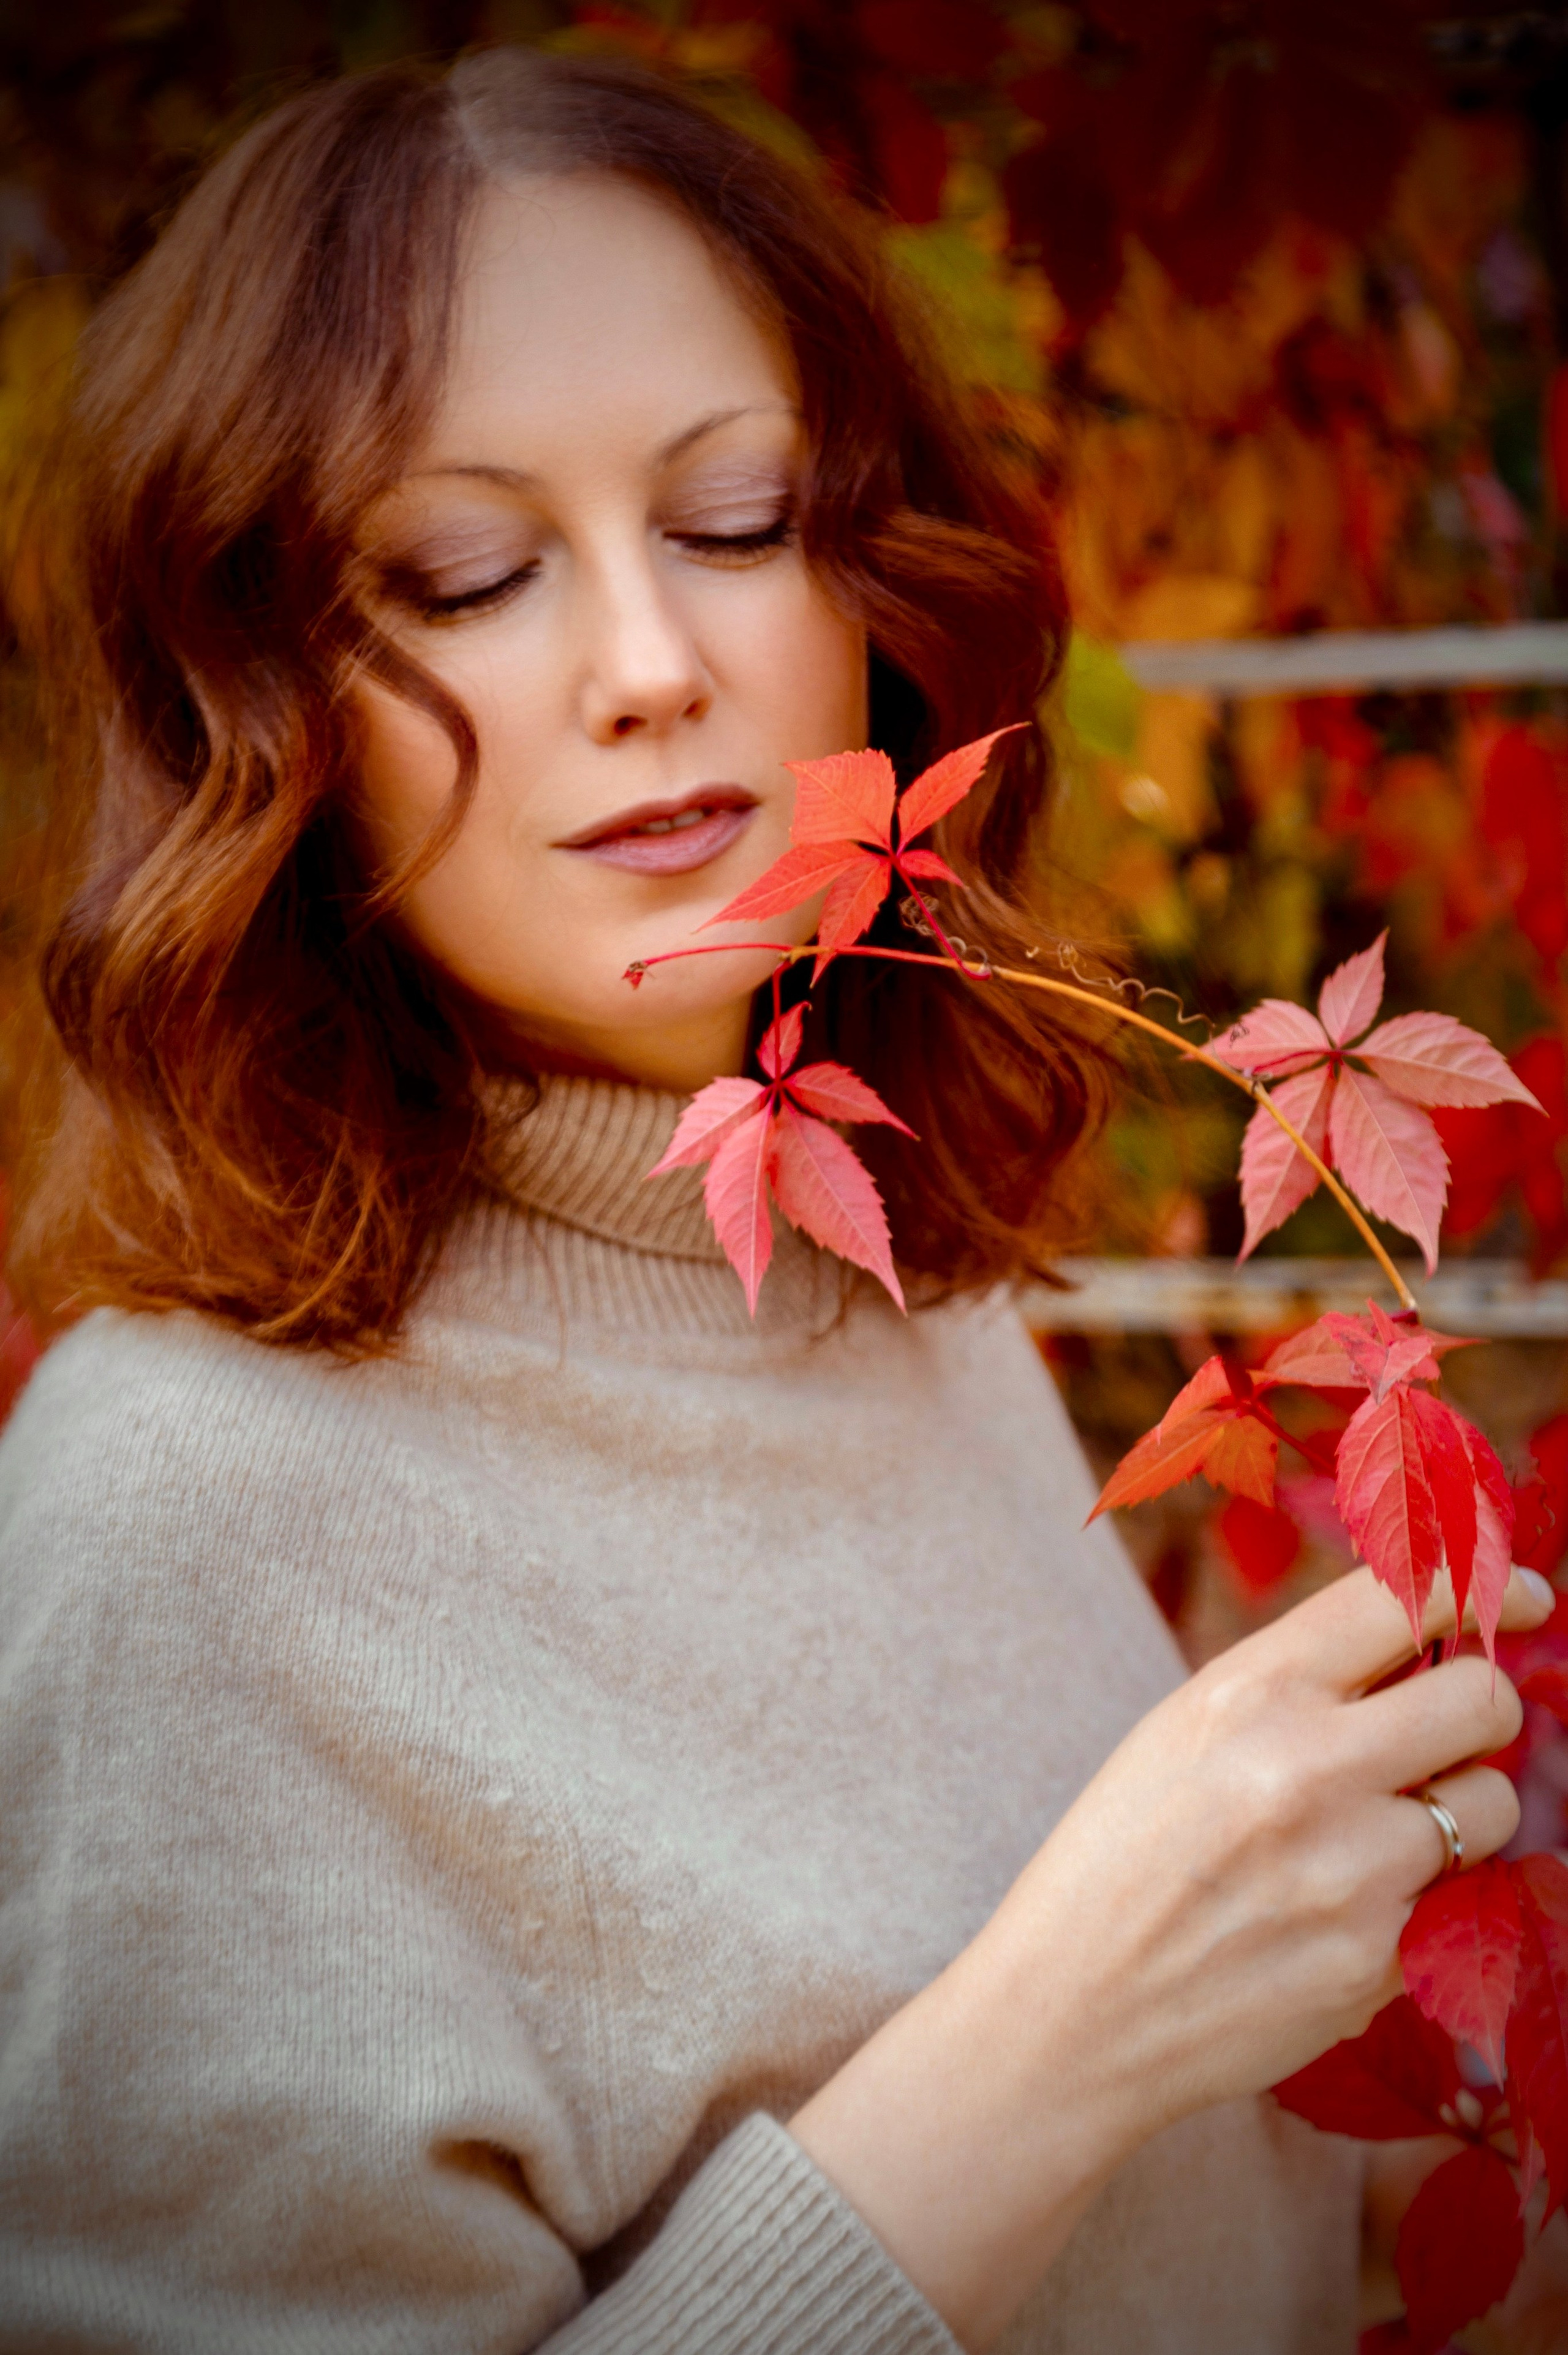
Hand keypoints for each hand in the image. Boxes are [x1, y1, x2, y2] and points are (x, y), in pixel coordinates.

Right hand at [791, 1564, 1554, 2353]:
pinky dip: (1425, 1897)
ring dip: (1457, 1810)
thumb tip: (1426, 1644)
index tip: (1522, 1597)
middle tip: (1447, 1731)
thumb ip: (1300, 1682)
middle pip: (1483, 1699)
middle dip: (1481, 1707)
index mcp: (1251, 1690)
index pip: (1404, 1600)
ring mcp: (1355, 1872)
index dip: (1480, 1586)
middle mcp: (1310, 1768)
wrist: (1073, 2008)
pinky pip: (1459, 1899)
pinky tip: (1347, 1912)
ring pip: (1490, 1805)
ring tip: (1375, 1837)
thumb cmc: (1124, 1854)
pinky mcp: (1382, 1963)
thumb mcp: (1186, 1728)